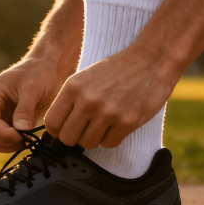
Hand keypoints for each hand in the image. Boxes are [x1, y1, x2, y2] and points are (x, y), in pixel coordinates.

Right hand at [0, 57, 63, 152]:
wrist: (44, 69)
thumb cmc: (38, 73)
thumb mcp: (33, 89)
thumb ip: (25, 110)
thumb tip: (20, 131)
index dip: (4, 134)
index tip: (24, 135)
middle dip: (6, 141)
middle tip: (27, 138)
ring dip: (10, 145)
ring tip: (29, 137)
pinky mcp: (4, 122)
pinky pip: (3, 140)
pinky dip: (14, 143)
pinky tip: (28, 136)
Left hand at [44, 46, 173, 148]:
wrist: (151, 61)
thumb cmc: (117, 69)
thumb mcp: (85, 77)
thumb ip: (71, 99)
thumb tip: (58, 125)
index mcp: (73, 87)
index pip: (52, 123)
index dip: (57, 130)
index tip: (65, 129)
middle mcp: (88, 100)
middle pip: (67, 138)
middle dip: (75, 137)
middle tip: (85, 130)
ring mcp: (107, 112)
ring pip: (88, 143)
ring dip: (95, 138)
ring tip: (103, 124)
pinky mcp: (126, 121)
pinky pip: (109, 143)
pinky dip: (112, 137)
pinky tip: (117, 123)